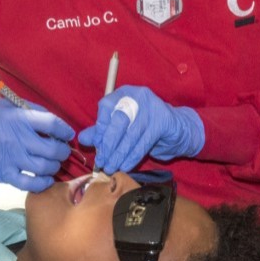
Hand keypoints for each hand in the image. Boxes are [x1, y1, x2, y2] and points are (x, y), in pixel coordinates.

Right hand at [0, 98, 74, 191]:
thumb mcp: (9, 105)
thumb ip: (32, 112)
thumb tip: (55, 124)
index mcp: (19, 118)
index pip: (53, 124)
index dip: (65, 130)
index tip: (68, 134)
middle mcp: (16, 138)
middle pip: (52, 149)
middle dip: (63, 151)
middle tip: (62, 150)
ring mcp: (10, 158)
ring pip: (44, 167)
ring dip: (54, 166)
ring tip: (53, 163)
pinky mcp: (3, 173)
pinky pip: (29, 183)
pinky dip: (42, 183)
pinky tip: (45, 178)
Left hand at [78, 85, 203, 174]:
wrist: (177, 129)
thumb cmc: (145, 127)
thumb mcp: (121, 127)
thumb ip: (102, 131)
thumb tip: (82, 138)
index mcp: (124, 93)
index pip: (107, 106)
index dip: (100, 127)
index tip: (96, 146)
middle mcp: (138, 95)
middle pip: (119, 120)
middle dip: (109, 144)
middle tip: (102, 161)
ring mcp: (152, 107)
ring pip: (131, 134)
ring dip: (120, 154)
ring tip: (111, 167)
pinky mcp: (163, 121)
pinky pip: (144, 142)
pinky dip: (133, 157)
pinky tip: (126, 166)